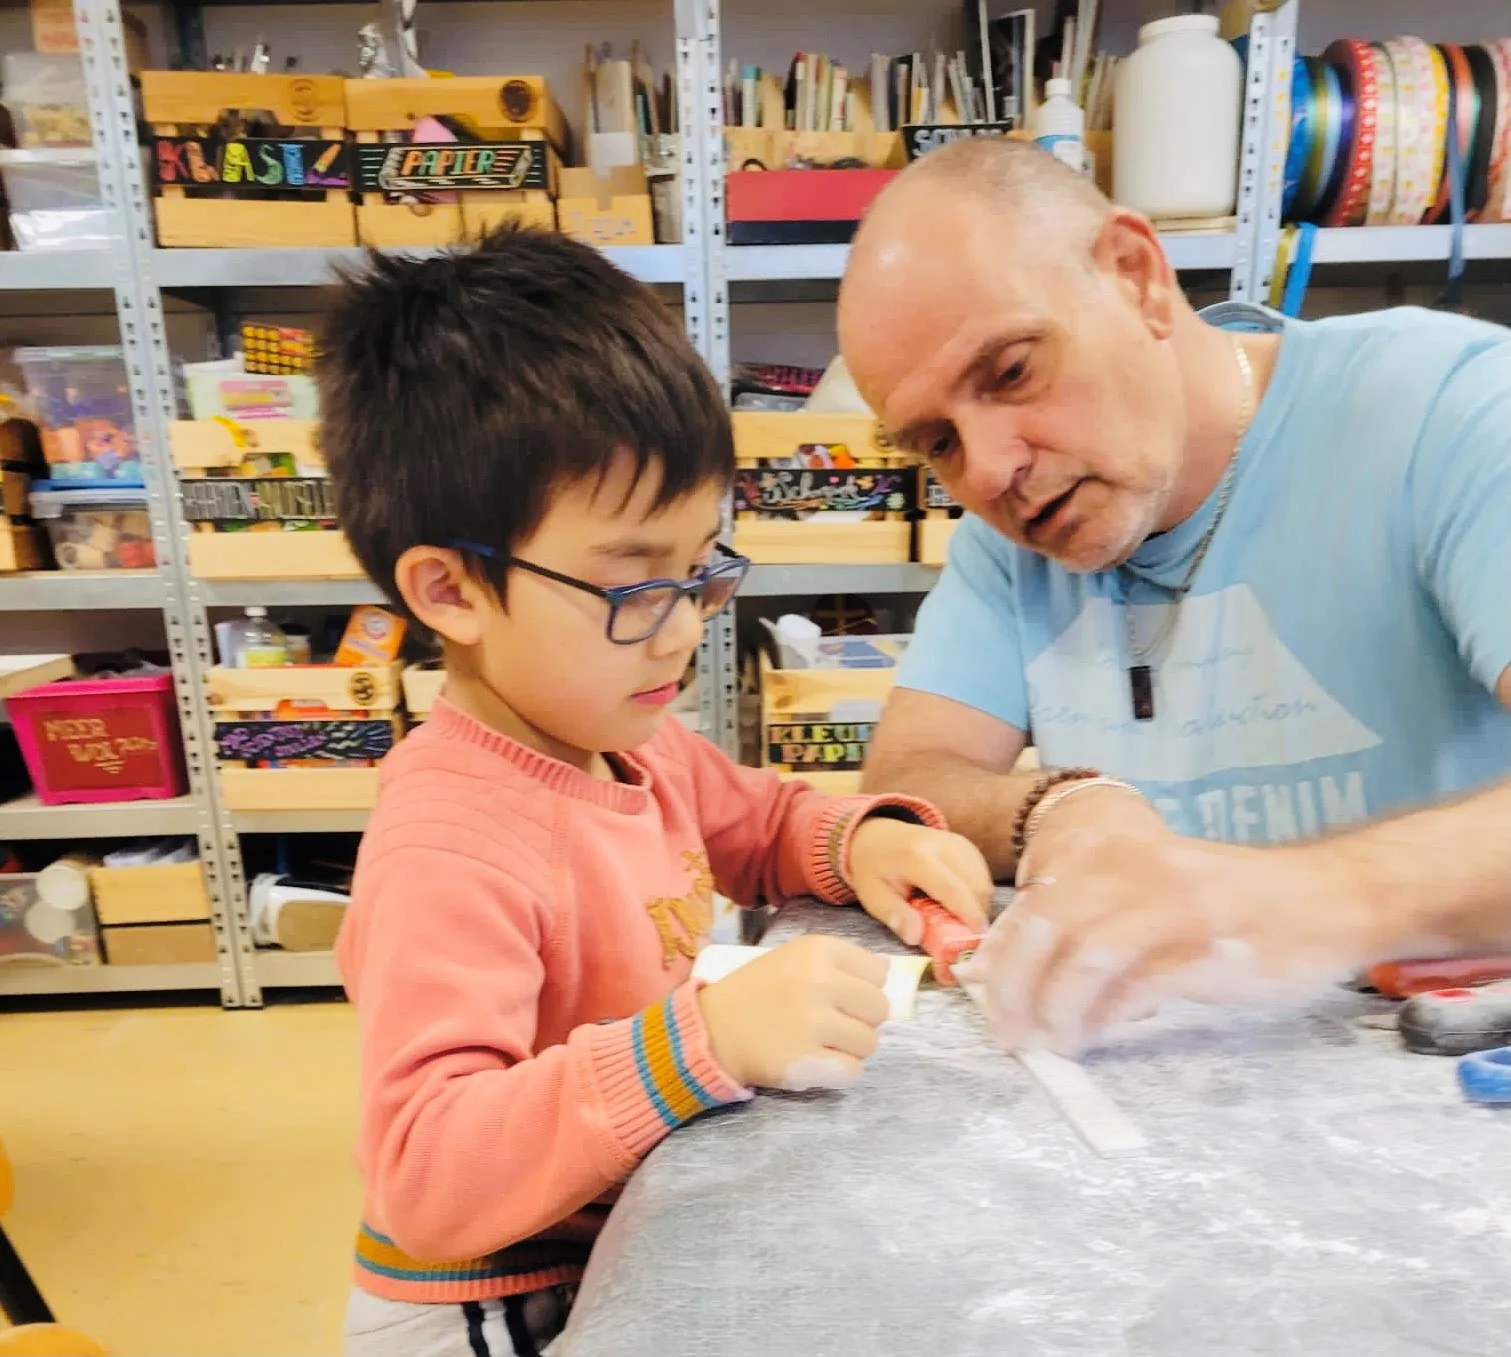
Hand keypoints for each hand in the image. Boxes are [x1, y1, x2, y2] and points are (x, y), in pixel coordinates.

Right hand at [697, 934, 890, 1090]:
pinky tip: (817, 1060)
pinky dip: (839, 1071)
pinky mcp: (806, 1062)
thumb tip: (888, 968)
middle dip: (862, 1019)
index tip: (843, 995)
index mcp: (817, 950)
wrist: (712, 1029)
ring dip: (852, 1048)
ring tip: (822, 1042)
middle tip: (834, 1023)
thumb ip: (841, 961)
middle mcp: (819, 982)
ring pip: (869, 1043)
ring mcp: (813, 1023)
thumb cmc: (757, 991)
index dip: (865, 986)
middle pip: (879, 1008)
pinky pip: (853, 1071)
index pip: (878, 972)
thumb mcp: (794, 958)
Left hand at [846, 816, 992, 944]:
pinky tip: (958, 901)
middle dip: (976, 914)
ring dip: (977, 904)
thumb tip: (916, 936)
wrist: (876, 835)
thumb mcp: (872, 896)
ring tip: (955, 917)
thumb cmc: (873, 868)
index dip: (968, 913)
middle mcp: (942, 845)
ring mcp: (957, 842)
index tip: (978, 936)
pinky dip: (977, 893)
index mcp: (916, 857)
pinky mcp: (965, 845)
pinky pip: (982, 874)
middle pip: (976, 885)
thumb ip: (894, 915)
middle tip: (962, 934)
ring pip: (984, 880)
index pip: (951, 888)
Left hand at [956, 786, 1377, 1055]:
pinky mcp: (1211, 952)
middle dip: (1016, 985)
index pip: (1037, 902)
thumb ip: (1102, 915)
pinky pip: (1139, 986)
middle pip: (1049, 927)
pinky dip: (1107, 1015)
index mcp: (1120, 854)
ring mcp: (1176, 909)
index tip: (984, 990)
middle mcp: (1140, 872)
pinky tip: (1098, 1035)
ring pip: (1086, 955)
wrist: (1332, 899)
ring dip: (1057, 1007)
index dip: (1002, 950)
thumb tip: (1033, 966)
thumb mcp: (1160, 893)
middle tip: (1009, 1032)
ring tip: (1050, 1042)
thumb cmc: (1239, 905)